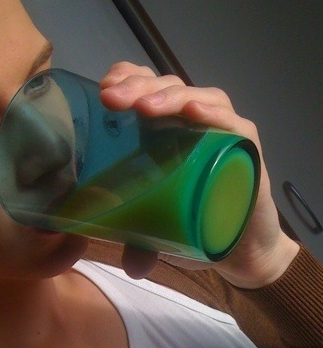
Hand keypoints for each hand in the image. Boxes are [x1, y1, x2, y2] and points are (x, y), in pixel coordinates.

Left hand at [99, 62, 299, 287]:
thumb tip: (129, 266)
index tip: (103, 91)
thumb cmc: (199, 226)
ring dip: (169, 97)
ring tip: (144, 107)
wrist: (245, 250)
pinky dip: (212, 115)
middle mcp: (190, 125)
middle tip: (111, 98)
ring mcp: (220, 133)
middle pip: (164, 88)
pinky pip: (231, 123)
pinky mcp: (245, 148)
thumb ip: (138, 243)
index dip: (124, 80)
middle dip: (136, 87)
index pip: (143, 88)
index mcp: (162, 132)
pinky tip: (192, 112)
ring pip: (195, 97)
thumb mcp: (158, 232)